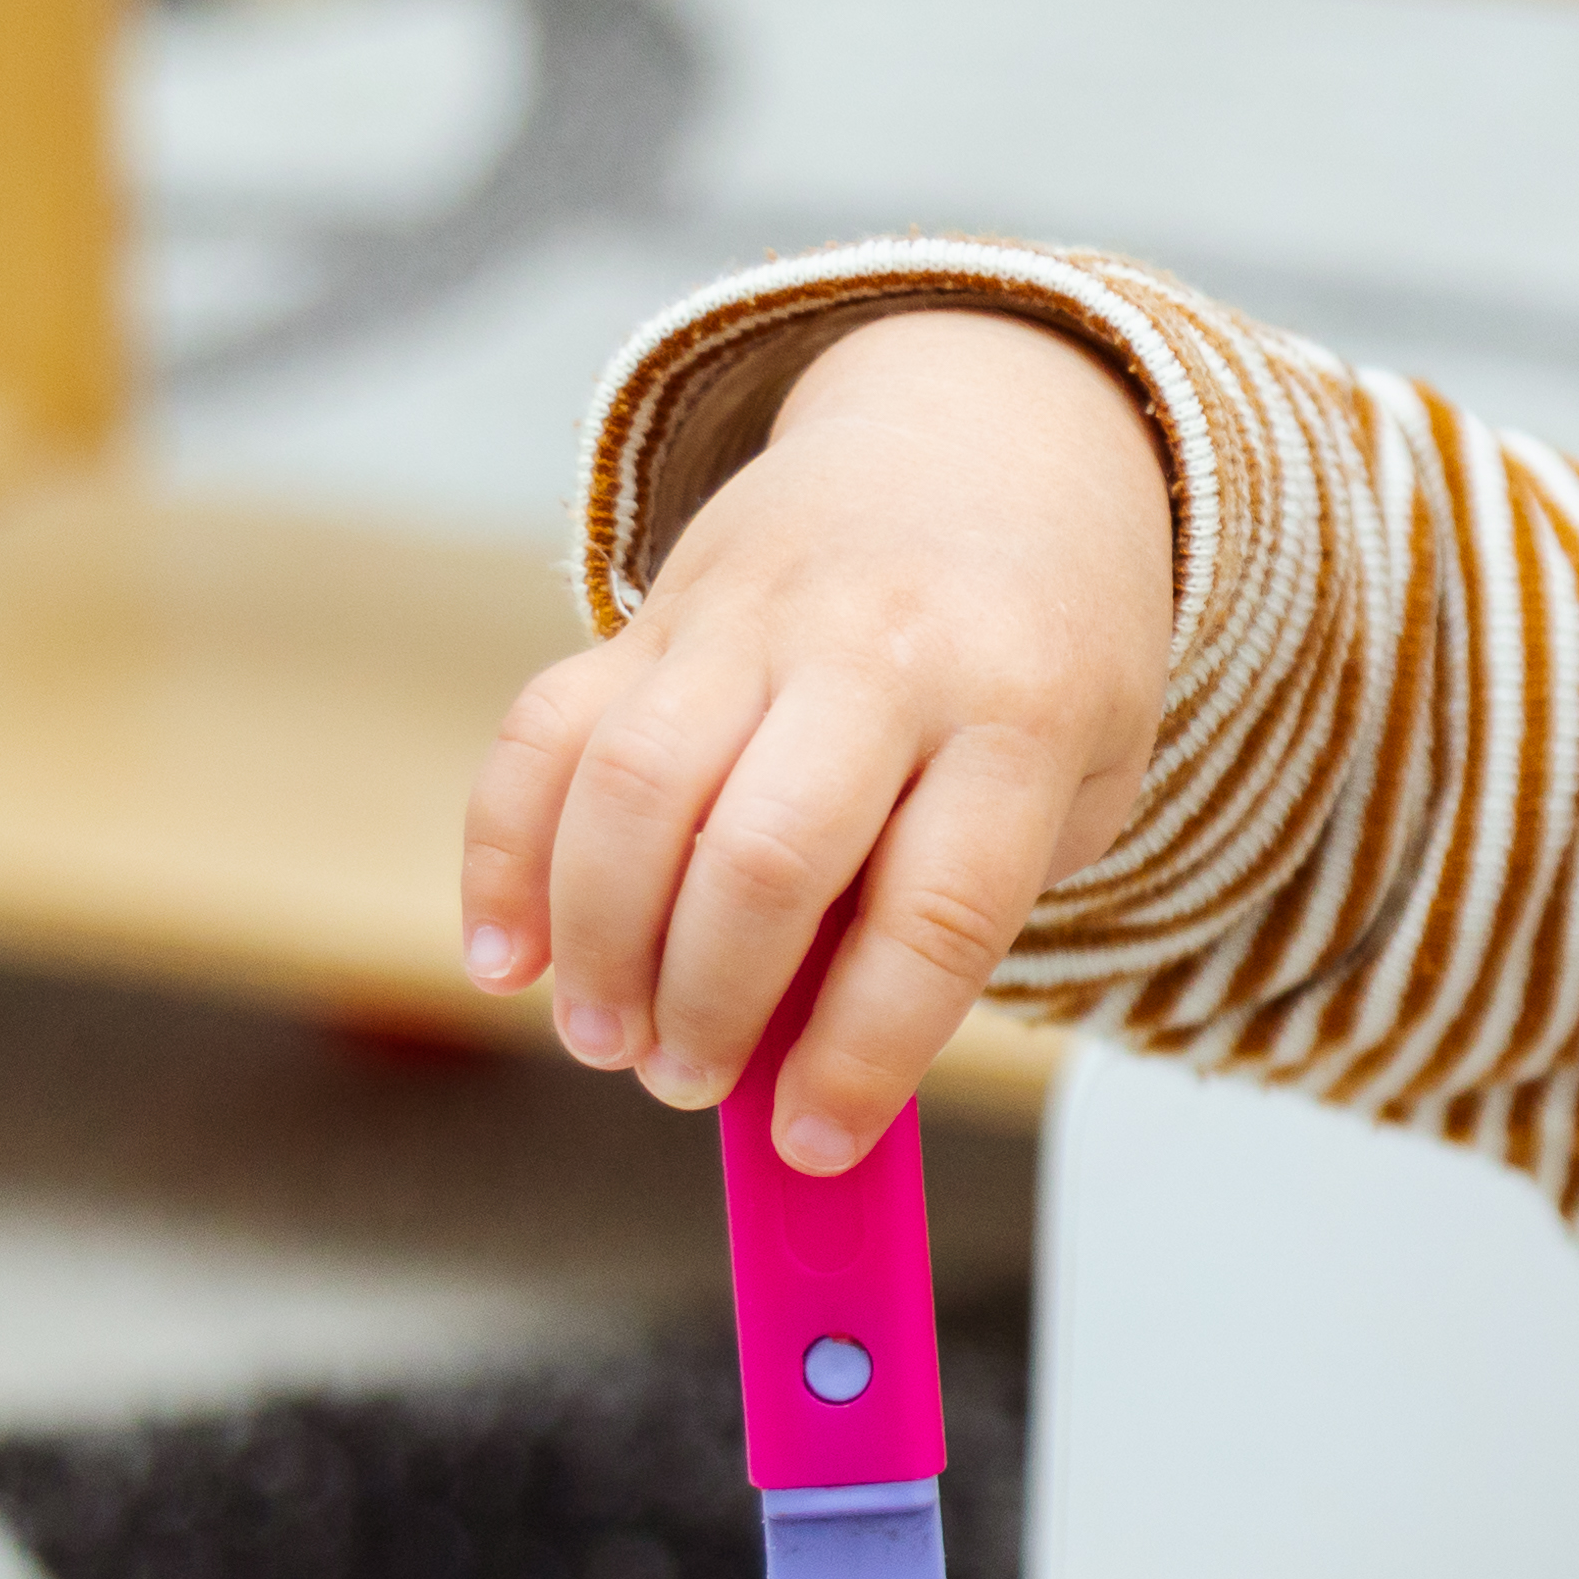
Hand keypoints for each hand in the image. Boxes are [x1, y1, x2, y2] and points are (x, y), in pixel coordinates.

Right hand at [463, 311, 1171, 1169]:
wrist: (988, 435)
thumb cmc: (1037, 650)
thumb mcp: (1073, 781)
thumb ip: (952, 912)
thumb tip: (800, 1059)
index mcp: (1019, 712)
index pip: (933, 913)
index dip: (862, 1052)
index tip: (810, 1143)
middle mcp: (883, 654)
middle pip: (764, 857)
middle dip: (708, 1006)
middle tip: (684, 1081)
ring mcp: (758, 619)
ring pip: (634, 792)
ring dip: (599, 946)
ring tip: (607, 1038)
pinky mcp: (659, 607)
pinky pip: (548, 731)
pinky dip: (505, 854)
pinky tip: (508, 955)